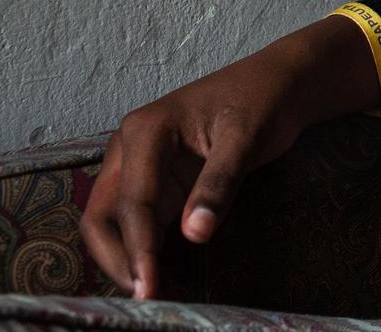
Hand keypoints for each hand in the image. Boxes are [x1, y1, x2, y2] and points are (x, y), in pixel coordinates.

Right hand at [79, 15, 377, 298]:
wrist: (279, 83)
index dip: (139, 249)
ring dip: (127, 257)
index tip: (149, 287)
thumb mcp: (245, 139)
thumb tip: (194, 234)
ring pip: (114, 222)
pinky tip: (162, 274)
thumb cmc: (262, 100)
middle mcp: (130, 149)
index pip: (132, 202)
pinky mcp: (158, 181)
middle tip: (146, 296)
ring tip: (153, 293)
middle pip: (101, 215)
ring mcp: (140, 167)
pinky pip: (140, 221)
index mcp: (145, 131)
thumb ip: (218, 184)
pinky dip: (145, 248)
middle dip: (118, 258)